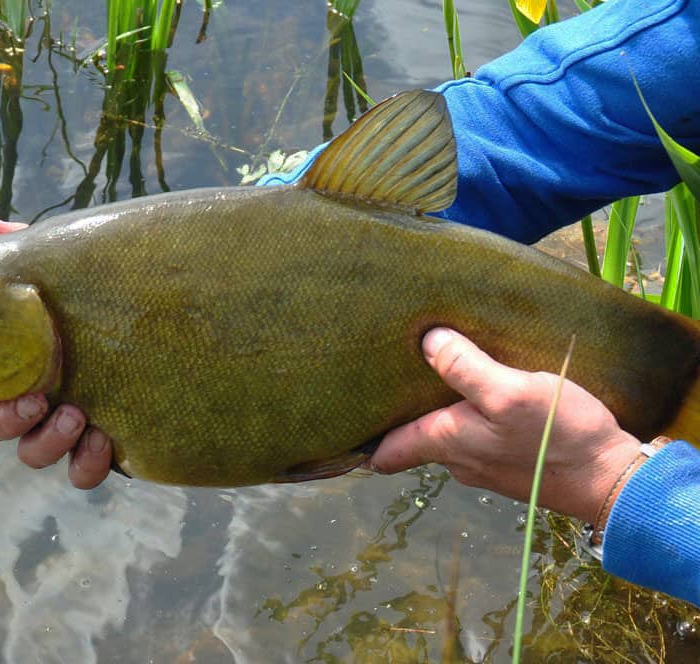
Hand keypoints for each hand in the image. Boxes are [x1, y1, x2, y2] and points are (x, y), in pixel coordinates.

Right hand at [0, 212, 113, 488]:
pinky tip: (103, 441)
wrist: (174, 325)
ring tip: (76, 415)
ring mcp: (63, 425)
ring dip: (45, 441)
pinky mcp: (100, 447)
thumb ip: (21, 248)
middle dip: (8, 417)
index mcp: (9, 359)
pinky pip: (80, 473)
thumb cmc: (99, 295)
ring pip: (32, 452)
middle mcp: (30, 396)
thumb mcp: (62, 268)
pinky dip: (85, 464)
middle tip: (38, 396)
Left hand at [370, 328, 641, 523]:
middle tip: (382, 377)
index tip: (337, 421)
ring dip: (434, 412)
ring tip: (428, 376)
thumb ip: (465, 367)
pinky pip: (475, 437)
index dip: (360, 440)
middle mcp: (456, 460)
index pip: (385, 452)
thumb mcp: (509, 392)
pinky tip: (476, 394)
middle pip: (412, 438)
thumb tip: (427, 340)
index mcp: (444, 443)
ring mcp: (483, 465)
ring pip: (444, 436)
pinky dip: (466, 418)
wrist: (611, 479)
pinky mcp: (510, 461)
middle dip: (397, 414)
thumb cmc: (557, 436)